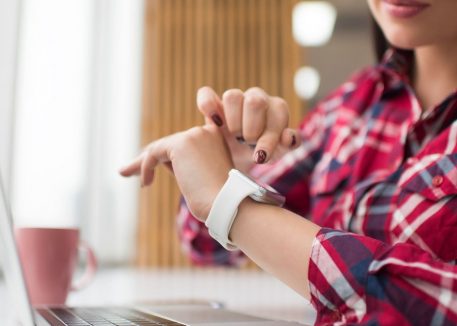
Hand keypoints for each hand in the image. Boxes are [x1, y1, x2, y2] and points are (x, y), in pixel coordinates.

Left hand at [119, 125, 233, 220]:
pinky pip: (154, 153)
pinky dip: (145, 167)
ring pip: (160, 148)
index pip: (185, 141)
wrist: (227, 204)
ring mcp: (195, 135)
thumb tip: (158, 162)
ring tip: (125, 173)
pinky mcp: (182, 144)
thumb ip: (186, 165)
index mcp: (216, 138)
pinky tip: (145, 183)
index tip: (151, 161)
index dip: (166, 151)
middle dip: (150, 158)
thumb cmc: (217, 200)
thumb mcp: (202, 178)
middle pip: (170, 144)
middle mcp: (207, 131)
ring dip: (142, 163)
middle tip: (129, 170)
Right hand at [196, 86, 300, 167]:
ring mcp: (235, 99)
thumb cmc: (259, 153)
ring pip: (232, 96)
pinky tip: (214, 123)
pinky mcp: (213, 103)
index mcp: (277, 108)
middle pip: (255, 101)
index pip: (278, 113)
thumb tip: (288, 137)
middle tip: (248, 143)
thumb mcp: (276, 154)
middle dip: (251, 129)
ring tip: (234, 137)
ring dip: (233, 122)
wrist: (235, 160)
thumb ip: (287, 146)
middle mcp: (257, 98)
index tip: (260, 157)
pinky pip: (206, 95)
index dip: (269, 137)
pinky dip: (208, 106)